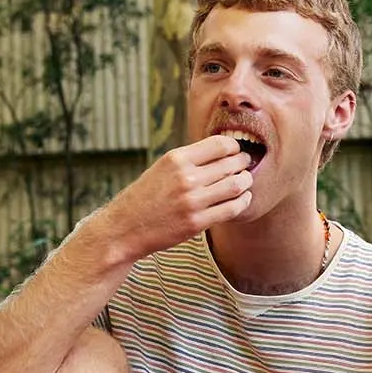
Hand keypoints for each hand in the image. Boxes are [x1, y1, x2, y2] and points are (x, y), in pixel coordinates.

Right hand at [91, 135, 253, 261]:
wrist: (125, 228)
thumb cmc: (145, 197)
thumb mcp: (162, 168)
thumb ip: (189, 160)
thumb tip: (222, 152)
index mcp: (176, 159)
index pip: (220, 145)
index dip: (234, 147)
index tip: (236, 152)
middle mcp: (186, 177)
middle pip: (231, 164)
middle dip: (244, 163)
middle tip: (246, 165)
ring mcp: (192, 201)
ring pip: (236, 185)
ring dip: (246, 181)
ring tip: (245, 181)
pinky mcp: (196, 223)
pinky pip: (232, 209)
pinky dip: (243, 202)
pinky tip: (243, 199)